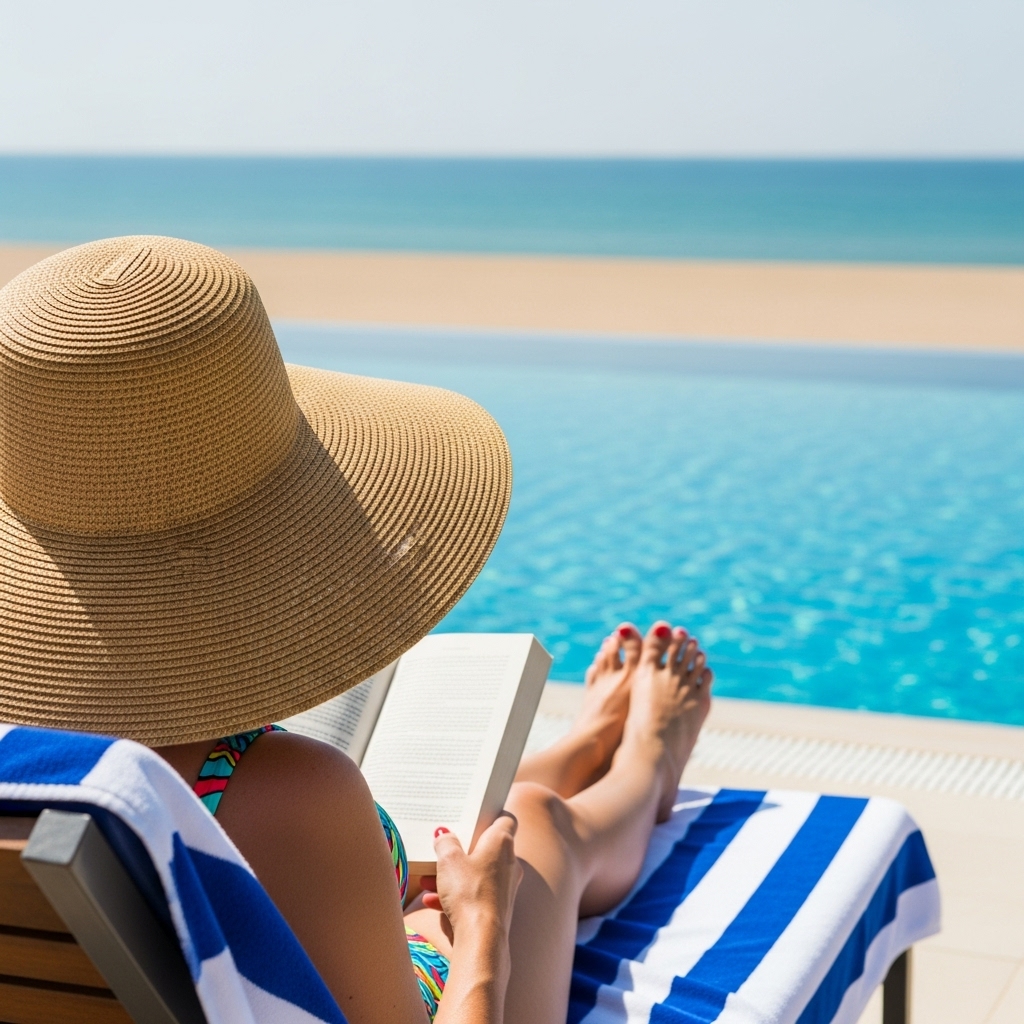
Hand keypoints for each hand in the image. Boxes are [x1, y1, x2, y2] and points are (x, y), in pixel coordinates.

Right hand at [420, 813, 522, 938]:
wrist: (481, 939)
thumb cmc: (469, 893)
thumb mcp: (449, 860)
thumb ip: (445, 843)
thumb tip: (445, 835)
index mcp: (502, 843)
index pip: (505, 819)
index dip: (490, 815)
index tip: (474, 816)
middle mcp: (509, 863)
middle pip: (486, 848)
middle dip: (461, 850)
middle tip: (443, 850)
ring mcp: (506, 887)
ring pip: (477, 873)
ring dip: (454, 875)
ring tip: (429, 880)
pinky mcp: (498, 907)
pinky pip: (475, 894)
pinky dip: (456, 895)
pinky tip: (433, 901)